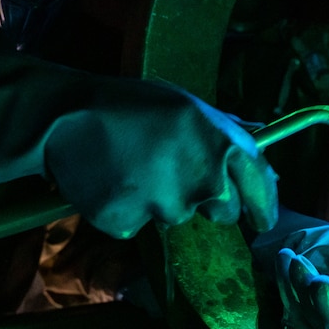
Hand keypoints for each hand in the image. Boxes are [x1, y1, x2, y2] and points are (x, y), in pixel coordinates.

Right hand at [45, 80, 278, 238]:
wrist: (65, 116)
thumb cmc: (130, 105)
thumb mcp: (186, 106)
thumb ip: (225, 129)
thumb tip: (262, 134)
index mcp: (222, 144)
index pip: (261, 186)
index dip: (264, 206)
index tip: (261, 219)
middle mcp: (204, 180)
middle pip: (222, 212)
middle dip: (206, 200)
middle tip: (173, 173)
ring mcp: (165, 207)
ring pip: (175, 216)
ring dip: (159, 199)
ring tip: (131, 166)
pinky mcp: (130, 224)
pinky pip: (137, 224)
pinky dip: (127, 208)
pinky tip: (112, 180)